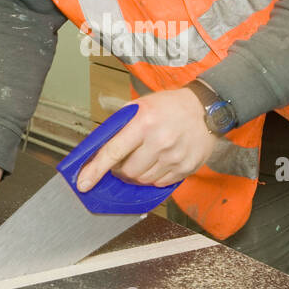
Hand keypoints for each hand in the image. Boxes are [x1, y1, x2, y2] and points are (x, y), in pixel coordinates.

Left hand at [76, 91, 217, 190]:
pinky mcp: (186, 168)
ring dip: (138, 174)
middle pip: (128, 172)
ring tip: (145, 157)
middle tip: (125, 160)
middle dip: (121, 170)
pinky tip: (160, 161)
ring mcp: (175, 157)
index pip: (113, 152)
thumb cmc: (170, 106)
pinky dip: (155, 176)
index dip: (95, 170)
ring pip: (143, 180)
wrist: (205, 109)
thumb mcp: (141, 105)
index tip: (83, 183)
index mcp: (145, 122)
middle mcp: (160, 141)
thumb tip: (97, 149)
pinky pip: (161, 183)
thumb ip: (119, 125)